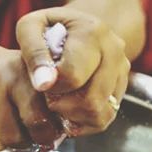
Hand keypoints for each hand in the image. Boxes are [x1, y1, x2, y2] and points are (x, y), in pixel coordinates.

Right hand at [0, 43, 59, 151]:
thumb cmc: (11, 75)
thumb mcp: (34, 77)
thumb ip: (50, 101)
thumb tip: (64, 132)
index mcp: (21, 73)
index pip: (35, 119)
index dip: (44, 135)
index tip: (46, 135)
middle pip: (10, 136)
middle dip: (21, 142)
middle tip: (25, 134)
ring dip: (2, 143)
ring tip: (7, 128)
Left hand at [16, 7, 130, 134]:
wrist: (74, 28)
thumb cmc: (47, 28)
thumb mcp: (30, 29)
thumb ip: (34, 53)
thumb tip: (44, 84)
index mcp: (92, 33)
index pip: (72, 76)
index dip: (51, 88)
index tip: (42, 82)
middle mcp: (113, 51)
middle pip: (91, 101)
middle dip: (62, 107)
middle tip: (47, 97)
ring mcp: (121, 71)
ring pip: (101, 114)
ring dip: (73, 117)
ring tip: (57, 103)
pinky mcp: (122, 88)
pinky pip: (105, 118)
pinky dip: (83, 122)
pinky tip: (67, 111)